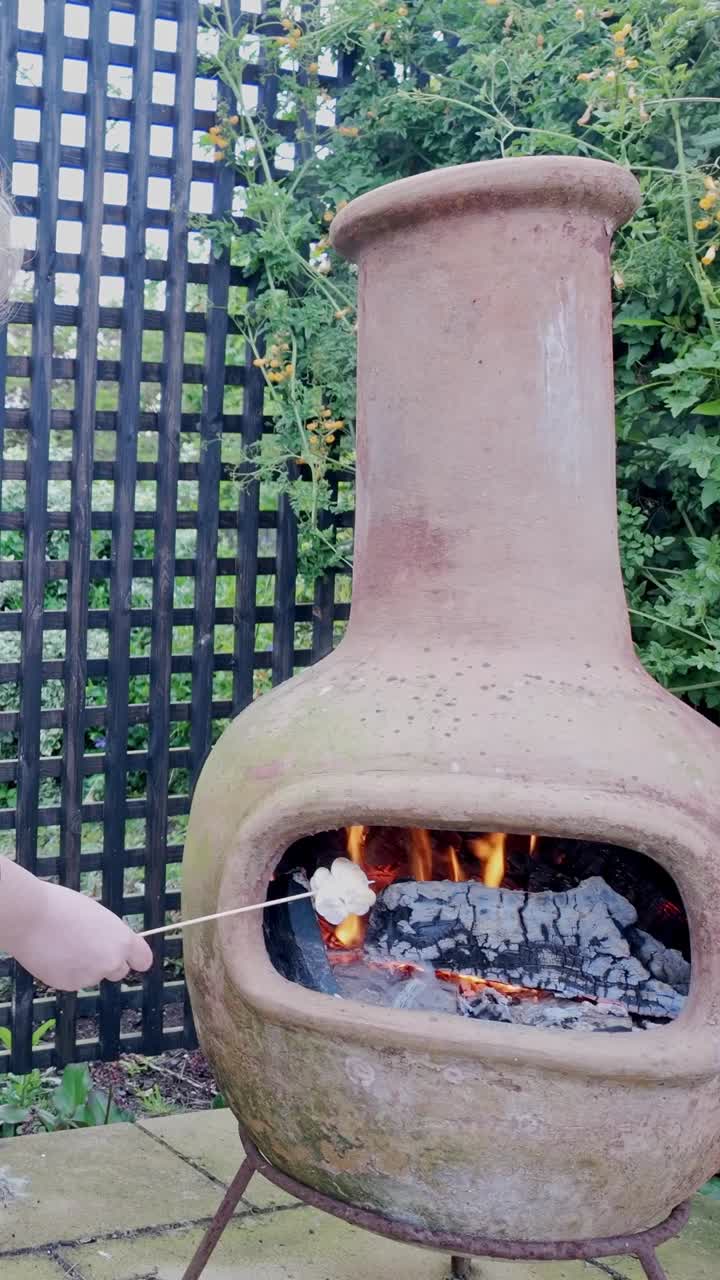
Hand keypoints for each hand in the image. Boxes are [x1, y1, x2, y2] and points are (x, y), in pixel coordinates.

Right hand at [0, 860, 152, 990]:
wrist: (30, 917)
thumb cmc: (62, 907)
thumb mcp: (97, 915)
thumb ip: (108, 934)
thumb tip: (108, 945)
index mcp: (123, 940)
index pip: (143, 960)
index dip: (135, 958)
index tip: (130, 957)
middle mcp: (111, 961)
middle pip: (119, 971)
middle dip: (107, 963)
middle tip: (87, 947)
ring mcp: (90, 976)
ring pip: (93, 976)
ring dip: (84, 967)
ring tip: (64, 945)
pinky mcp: (69, 985)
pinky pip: (73, 980)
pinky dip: (66, 972)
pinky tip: (54, 955)